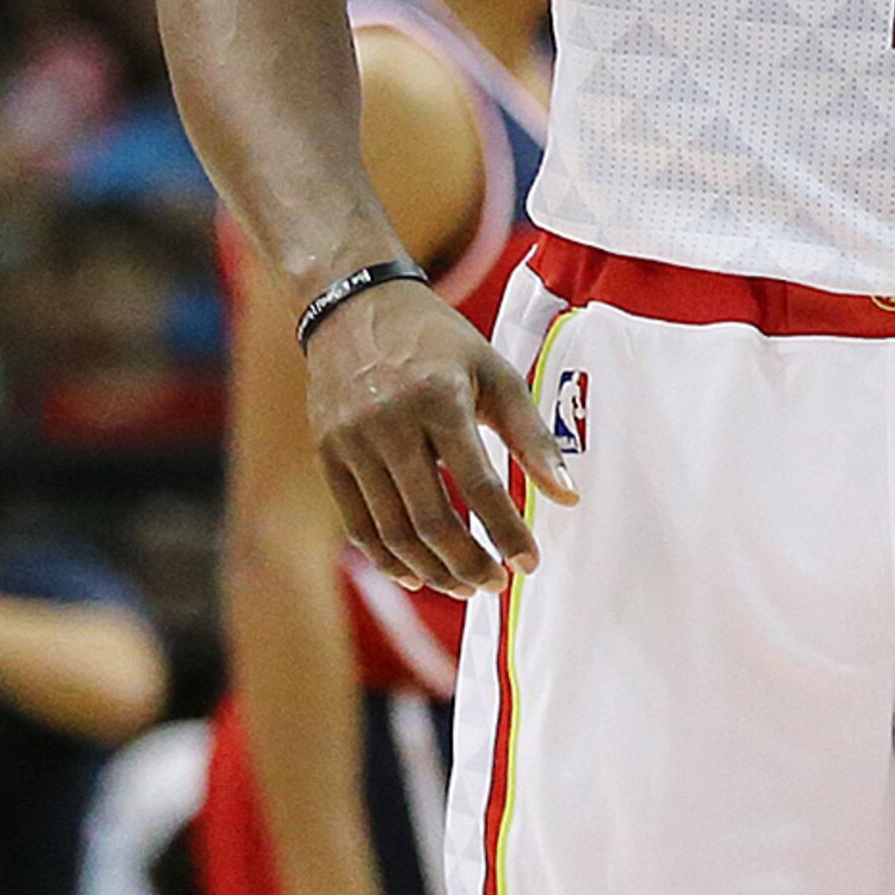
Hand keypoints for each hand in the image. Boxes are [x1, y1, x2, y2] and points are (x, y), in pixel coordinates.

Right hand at [304, 279, 570, 594]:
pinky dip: (387, 557)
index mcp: (439, 399)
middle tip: (496, 584)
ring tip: (464, 585)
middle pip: (430, 518)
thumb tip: (568, 496)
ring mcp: (350, 442)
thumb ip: (533, 435)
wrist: (355, 309)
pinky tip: (417, 573)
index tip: (530, 563)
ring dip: (430, 569)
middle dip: (467, 562)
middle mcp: (389, 424)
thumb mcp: (496, 373)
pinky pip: (357, 522)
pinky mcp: (326, 455)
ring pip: (390, 530)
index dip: (506, 530)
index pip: (479, 483)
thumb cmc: (440, 343)